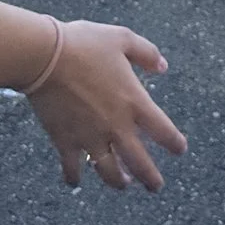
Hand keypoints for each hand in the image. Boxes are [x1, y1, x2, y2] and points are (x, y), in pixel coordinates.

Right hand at [26, 20, 187, 191]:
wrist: (45, 56)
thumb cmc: (85, 44)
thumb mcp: (123, 38)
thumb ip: (147, 53)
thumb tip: (163, 67)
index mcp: (134, 102)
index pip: (164, 132)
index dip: (175, 144)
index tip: (179, 150)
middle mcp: (116, 126)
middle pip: (140, 163)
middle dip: (151, 179)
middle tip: (155, 186)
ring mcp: (90, 136)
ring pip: (109, 172)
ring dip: (118, 182)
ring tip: (123, 185)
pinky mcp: (65, 140)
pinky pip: (72, 167)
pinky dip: (74, 177)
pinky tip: (75, 181)